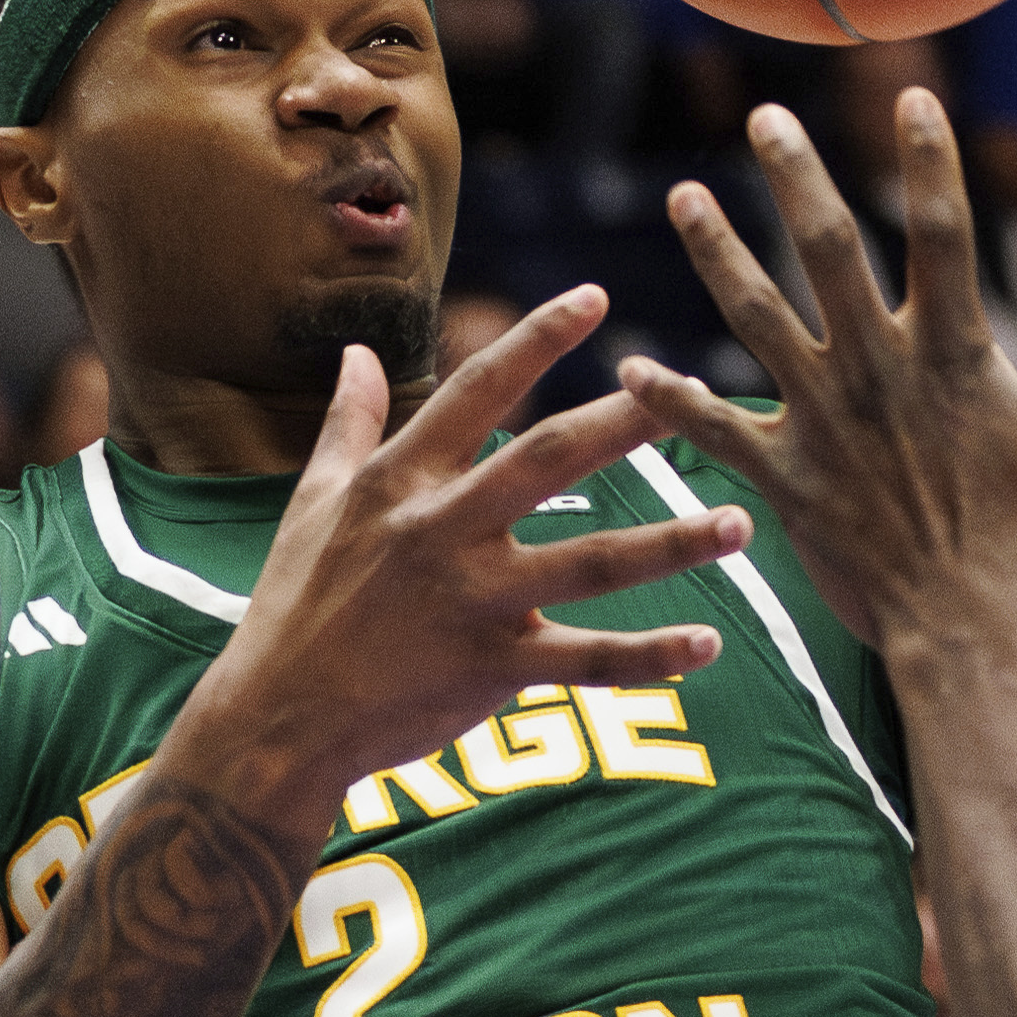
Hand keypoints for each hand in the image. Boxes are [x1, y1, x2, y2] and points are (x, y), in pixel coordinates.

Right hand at [195, 288, 745, 789]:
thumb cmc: (296, 604)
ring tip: (741, 523)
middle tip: (698, 396)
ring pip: (591, 562)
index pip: (478, 390)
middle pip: (548, 460)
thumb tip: (355, 350)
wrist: (274, 719)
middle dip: (626, 424)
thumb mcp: (311, 501)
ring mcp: (471, 600)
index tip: (597, 297)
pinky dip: (648, 656)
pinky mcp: (490, 669)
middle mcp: (442, 529)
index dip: (537, 340)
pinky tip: (707, 643)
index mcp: (402, 480)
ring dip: (671, 542)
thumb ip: (348, 422)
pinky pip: (585, 662)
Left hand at [621, 99, 1016, 640]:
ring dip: (718, 252)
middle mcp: (878, 368)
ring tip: (683, 196)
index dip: (928, 158)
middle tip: (768, 118)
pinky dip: (669, 400)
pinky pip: (716, 430)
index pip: (941, 228)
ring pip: (757, 316)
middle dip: (796, 177)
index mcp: (954, 350)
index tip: (908, 96)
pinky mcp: (785, 476)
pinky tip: (626, 367)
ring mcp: (824, 419)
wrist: (973, 629)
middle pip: (828, 250)